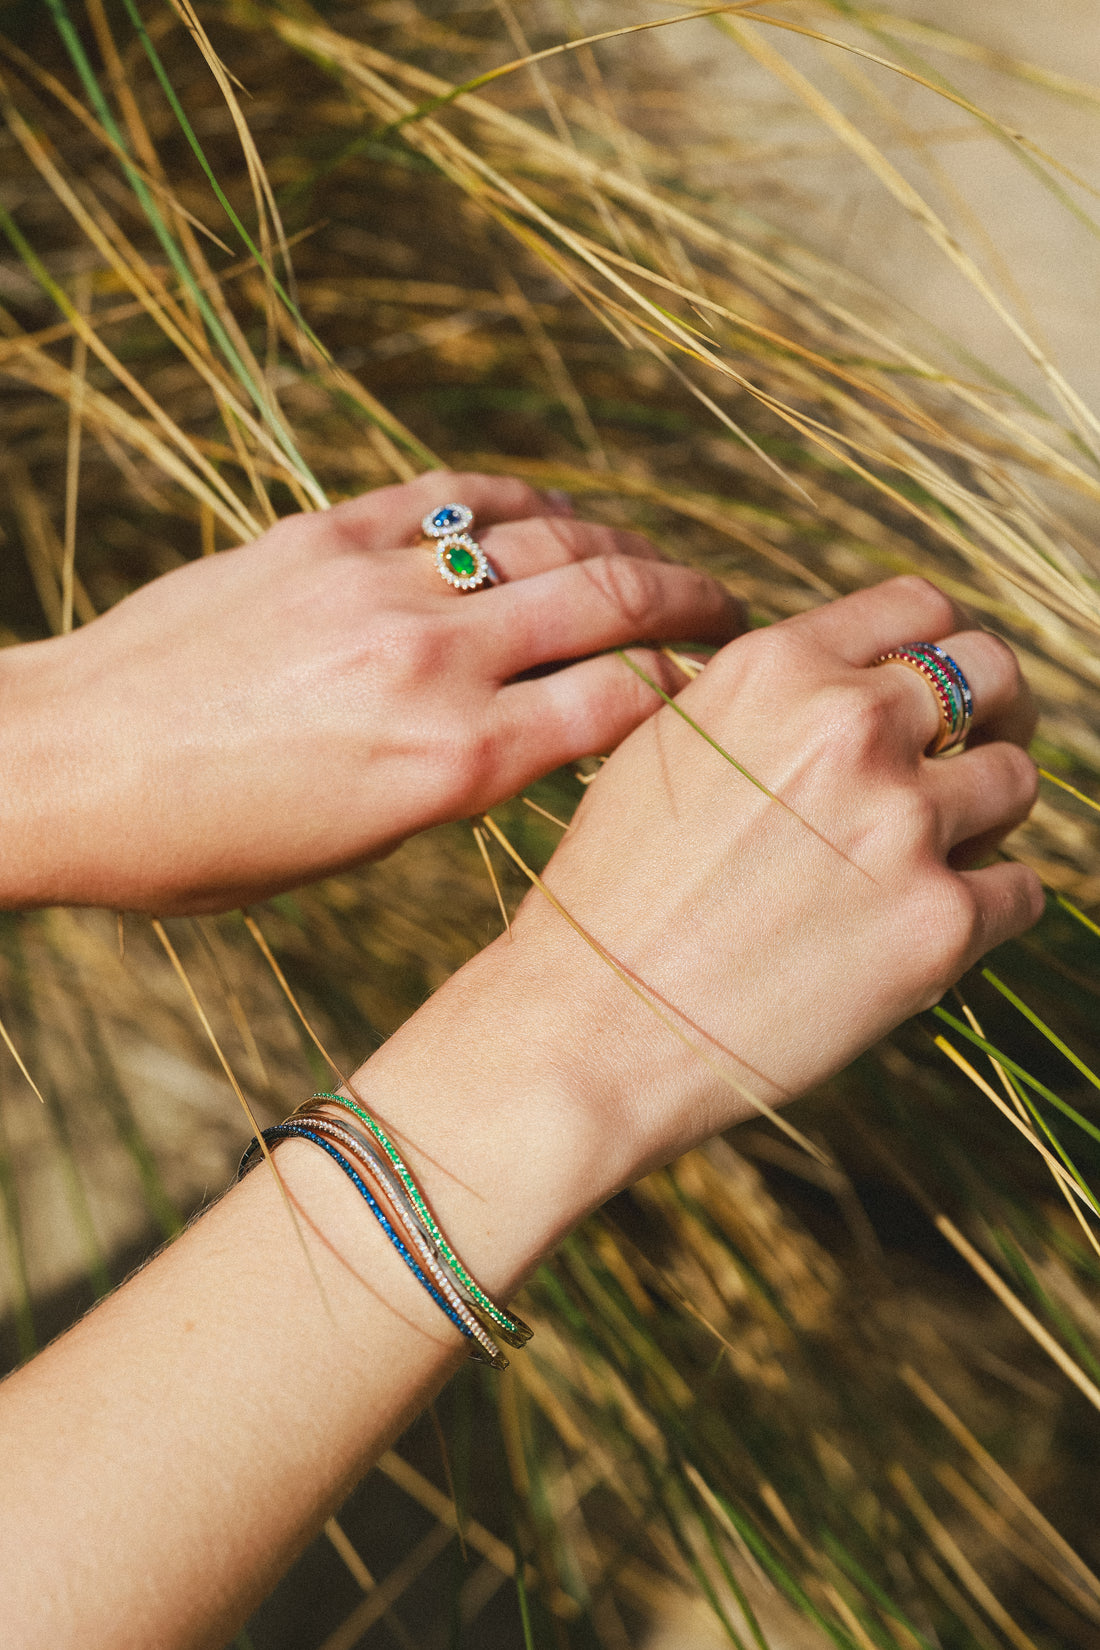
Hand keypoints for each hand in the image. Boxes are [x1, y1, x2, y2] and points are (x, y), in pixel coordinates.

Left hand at [0, 472, 742, 912]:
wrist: (66, 766)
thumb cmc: (200, 845)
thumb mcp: (356, 849)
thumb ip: (461, 781)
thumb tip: (540, 728)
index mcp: (449, 766)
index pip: (622, 701)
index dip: (692, 688)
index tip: (719, 686)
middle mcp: (432, 663)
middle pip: (608, 600)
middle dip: (691, 600)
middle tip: (729, 607)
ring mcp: (378, 584)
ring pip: (544, 537)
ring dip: (617, 544)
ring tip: (649, 562)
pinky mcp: (322, 533)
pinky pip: (451, 497)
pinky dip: (517, 502)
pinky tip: (546, 513)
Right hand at [500, 576, 1041, 1181]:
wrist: (588, 1028)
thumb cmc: (609, 898)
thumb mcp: (664, 748)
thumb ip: (766, 704)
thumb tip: (846, 693)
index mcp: (775, 669)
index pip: (919, 607)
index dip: (937, 647)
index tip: (937, 690)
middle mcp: (849, 726)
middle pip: (995, 672)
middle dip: (993, 710)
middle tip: (971, 756)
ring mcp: (903, 823)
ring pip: (1018, 781)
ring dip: (986, 817)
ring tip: (928, 859)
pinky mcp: (940, 923)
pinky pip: (1022, 890)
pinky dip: (988, 906)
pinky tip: (927, 928)